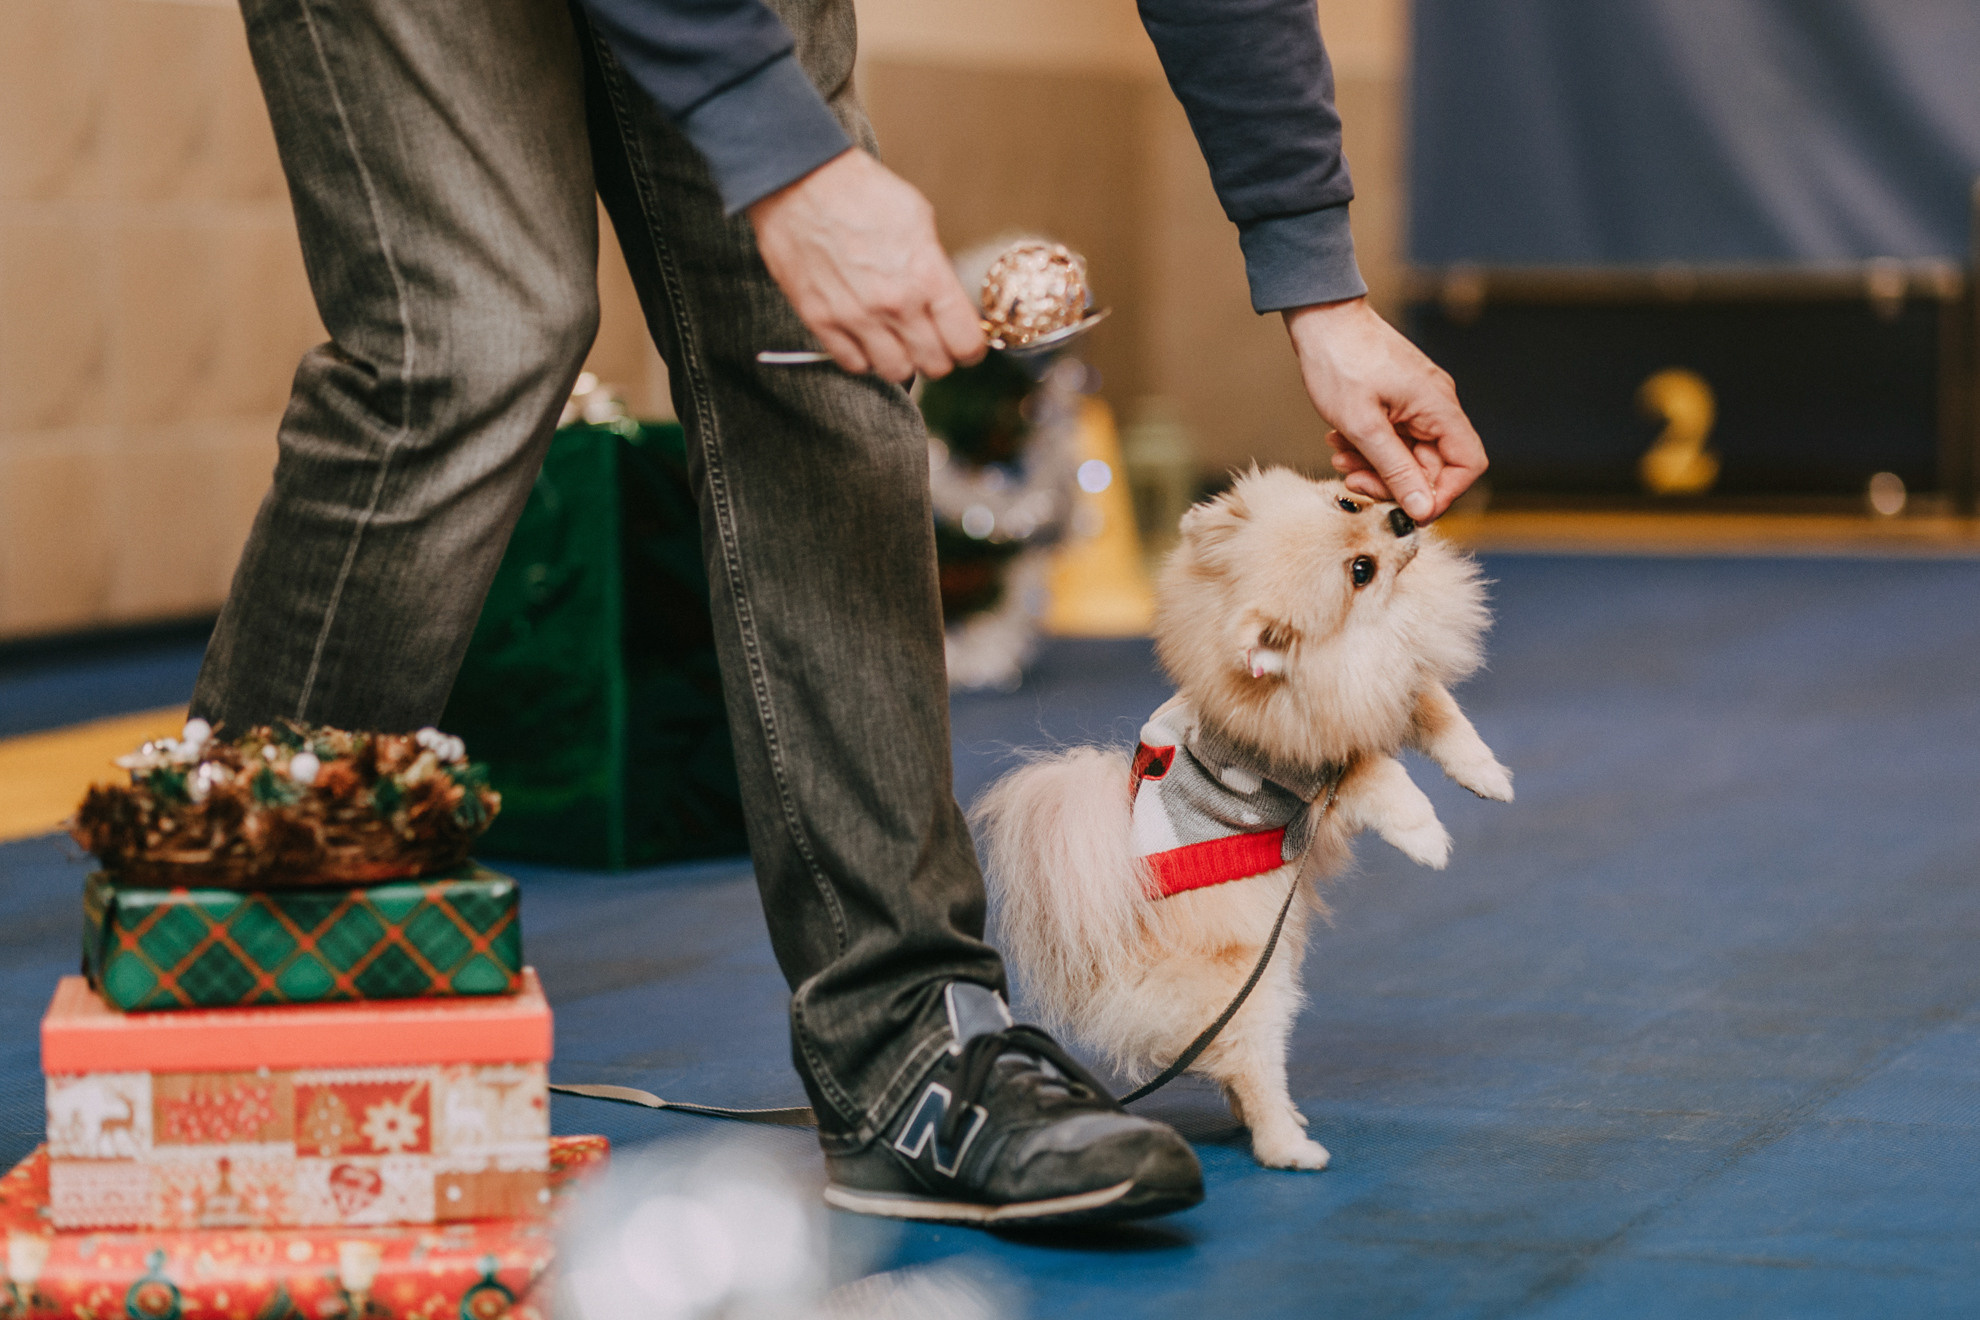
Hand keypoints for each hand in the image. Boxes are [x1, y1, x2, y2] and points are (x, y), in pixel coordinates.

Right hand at [749, 149, 985, 381]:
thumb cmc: (861, 192)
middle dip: (939, 355)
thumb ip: (934, 266)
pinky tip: (865, 336)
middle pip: (935, 365)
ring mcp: (856, 316)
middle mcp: (895, 304)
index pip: (966, 343)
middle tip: (931, 339)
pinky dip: (864, 356)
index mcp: (926, 276)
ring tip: (896, 338)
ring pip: (896, 372)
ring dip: (901, 359)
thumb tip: (945, 298)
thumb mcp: (919, 219)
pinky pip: (853, 364)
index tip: (964, 341)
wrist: (801, 180)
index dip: (970, 347)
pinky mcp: (821, 320)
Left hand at [1282, 297, 1485, 520]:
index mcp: (1438, 407)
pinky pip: (1392, 438)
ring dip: (1373, 466)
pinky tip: (1340, 441)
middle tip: (1353, 480)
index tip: (1404, 507)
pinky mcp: (1397, 400)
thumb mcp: (1363, 426)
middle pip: (1432, 466)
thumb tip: (1424, 509)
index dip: (1441, 494)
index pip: (1467, 464)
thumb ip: (1395, 470)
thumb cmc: (1340, 361)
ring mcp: (1416, 402)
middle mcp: (1435, 405)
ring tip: (1340, 456)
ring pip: (1407, 455)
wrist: (1320, 317)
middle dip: (1392, 481)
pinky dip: (1367, 447)